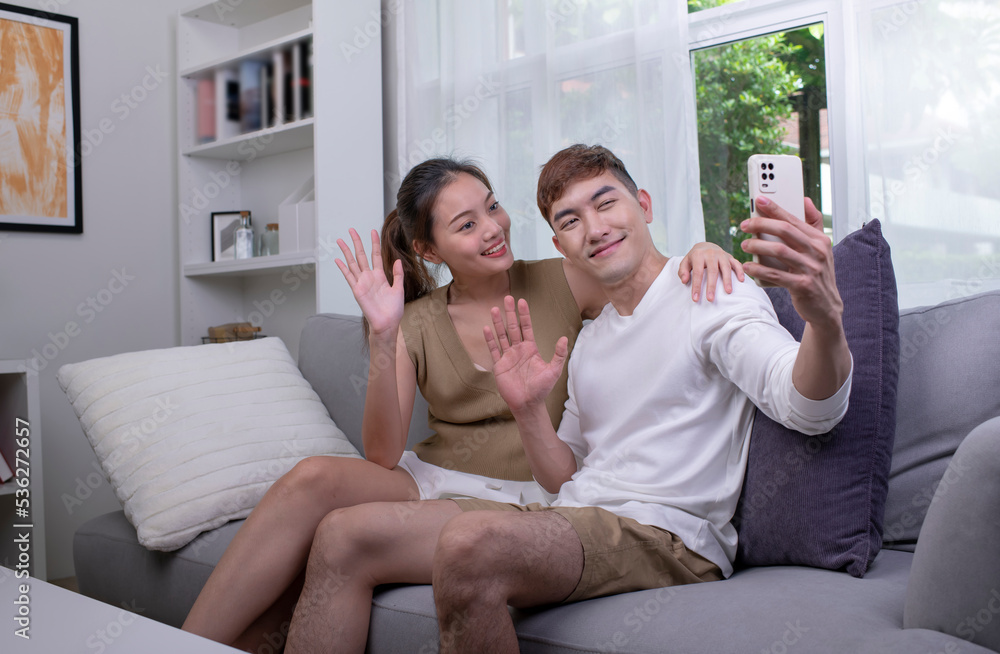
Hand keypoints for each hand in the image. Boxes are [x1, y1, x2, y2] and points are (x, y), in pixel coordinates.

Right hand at [335, 228, 404, 336]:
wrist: (387, 323)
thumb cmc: (394, 310)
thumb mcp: (399, 289)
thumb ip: (398, 274)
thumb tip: (397, 260)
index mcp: (380, 276)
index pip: (376, 255)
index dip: (374, 243)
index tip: (373, 231)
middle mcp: (369, 277)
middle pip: (361, 255)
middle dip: (357, 242)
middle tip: (351, 230)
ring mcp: (362, 283)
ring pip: (353, 263)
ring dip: (347, 251)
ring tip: (341, 240)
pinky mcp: (357, 290)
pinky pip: (349, 276)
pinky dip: (343, 268)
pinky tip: (338, 259)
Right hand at [484, 297, 568, 413]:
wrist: (528, 404)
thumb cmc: (541, 389)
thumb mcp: (554, 371)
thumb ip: (559, 355)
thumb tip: (564, 338)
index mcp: (530, 349)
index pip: (527, 327)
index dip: (524, 315)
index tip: (522, 301)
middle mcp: (518, 350)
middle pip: (513, 327)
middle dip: (510, 313)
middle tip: (507, 298)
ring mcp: (508, 357)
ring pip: (502, 336)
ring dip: (498, 323)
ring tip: (494, 309)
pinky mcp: (499, 366)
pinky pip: (493, 350)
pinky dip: (490, 340)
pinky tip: (486, 329)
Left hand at [677, 242, 744, 301]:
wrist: (705, 246)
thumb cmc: (694, 258)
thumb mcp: (685, 263)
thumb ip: (682, 271)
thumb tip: (684, 281)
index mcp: (698, 255)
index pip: (698, 273)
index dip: (697, 286)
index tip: (695, 298)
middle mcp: (711, 253)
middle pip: (712, 271)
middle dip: (711, 286)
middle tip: (710, 299)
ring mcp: (721, 254)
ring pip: (726, 267)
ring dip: (727, 280)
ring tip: (728, 292)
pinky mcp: (729, 256)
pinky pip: (736, 263)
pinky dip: (740, 271)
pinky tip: (741, 280)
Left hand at [740, 197, 842, 328]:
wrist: (826, 307)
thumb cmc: (816, 274)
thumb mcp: (821, 249)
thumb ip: (813, 224)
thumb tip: (805, 200)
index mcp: (820, 240)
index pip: (794, 219)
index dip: (775, 208)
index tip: (759, 200)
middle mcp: (818, 252)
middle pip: (785, 231)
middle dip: (761, 225)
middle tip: (744, 225)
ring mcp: (811, 269)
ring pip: (779, 251)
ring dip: (757, 246)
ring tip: (744, 245)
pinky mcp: (803, 286)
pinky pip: (776, 275)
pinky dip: (759, 270)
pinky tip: (749, 266)